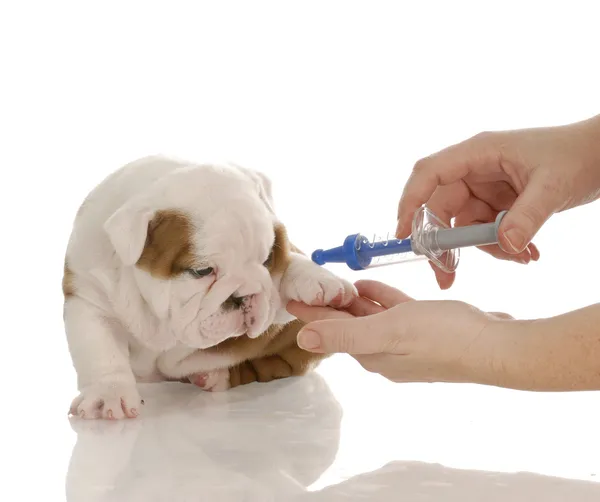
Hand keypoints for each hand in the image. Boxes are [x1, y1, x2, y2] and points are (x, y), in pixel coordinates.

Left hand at [287, 280, 510, 383]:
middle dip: (327, 306)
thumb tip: (301, 340)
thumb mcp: (388, 332)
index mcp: (371, 353)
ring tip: (334, 284)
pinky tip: (369, 286)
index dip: (310, 313)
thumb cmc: (443, 338)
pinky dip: (379, 298)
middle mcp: (385, 351)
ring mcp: (406, 342)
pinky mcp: (425, 329)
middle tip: (307, 284)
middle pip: (346, 324)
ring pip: (369, 317)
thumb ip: (345, 334)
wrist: (497, 347)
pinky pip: (392, 311)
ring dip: (351, 302)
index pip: (330, 330)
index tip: (289, 297)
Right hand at [396, 114, 599, 287]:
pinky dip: (501, 246)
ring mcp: (485, 187)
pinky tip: (527, 254)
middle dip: (445, 245)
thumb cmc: (577, 154)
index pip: (429, 174)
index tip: (402, 234)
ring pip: (464, 226)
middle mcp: (475, 170)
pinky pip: (486, 231)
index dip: (410, 202)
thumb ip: (527, 216)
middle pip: (441, 209)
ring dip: (485, 249)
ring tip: (520, 258)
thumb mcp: (552, 186)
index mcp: (478, 153)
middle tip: (446, 276)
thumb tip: (505, 245)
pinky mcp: (497, 202)